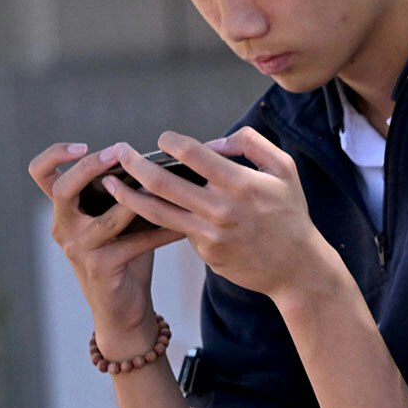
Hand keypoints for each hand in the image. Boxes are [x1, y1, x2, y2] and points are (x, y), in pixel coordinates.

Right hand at [29, 142, 187, 358]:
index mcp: (64, 212)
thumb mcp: (117, 222)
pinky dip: (164, 231)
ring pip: (108, 215)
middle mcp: (64, 228)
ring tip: (165, 183)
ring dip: (139, 198)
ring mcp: (79, 249)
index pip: (41, 174)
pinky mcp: (102, 267)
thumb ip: (123, 195)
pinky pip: (137, 241)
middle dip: (91, 166)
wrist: (124, 311)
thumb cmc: (125, 259)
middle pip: (63, 188)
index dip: (54, 154)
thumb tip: (156, 163)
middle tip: (121, 152)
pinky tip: (185, 225)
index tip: (83, 144)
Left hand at [100, 129, 339, 302]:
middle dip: (135, 164)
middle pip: (163, 182)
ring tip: (110, 184)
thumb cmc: (291, 215)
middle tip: (119, 152)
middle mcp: (222, 209)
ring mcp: (211, 234)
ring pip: (157, 211)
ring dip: (128, 195)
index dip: (172, 142)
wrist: (298, 268)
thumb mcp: (285, 170)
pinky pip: (177, 230)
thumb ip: (251, 144)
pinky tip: (141, 210)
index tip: (164, 140)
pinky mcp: (205, 252)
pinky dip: (157, 218)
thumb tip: (215, 141)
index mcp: (242, 184)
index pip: (193, 154)